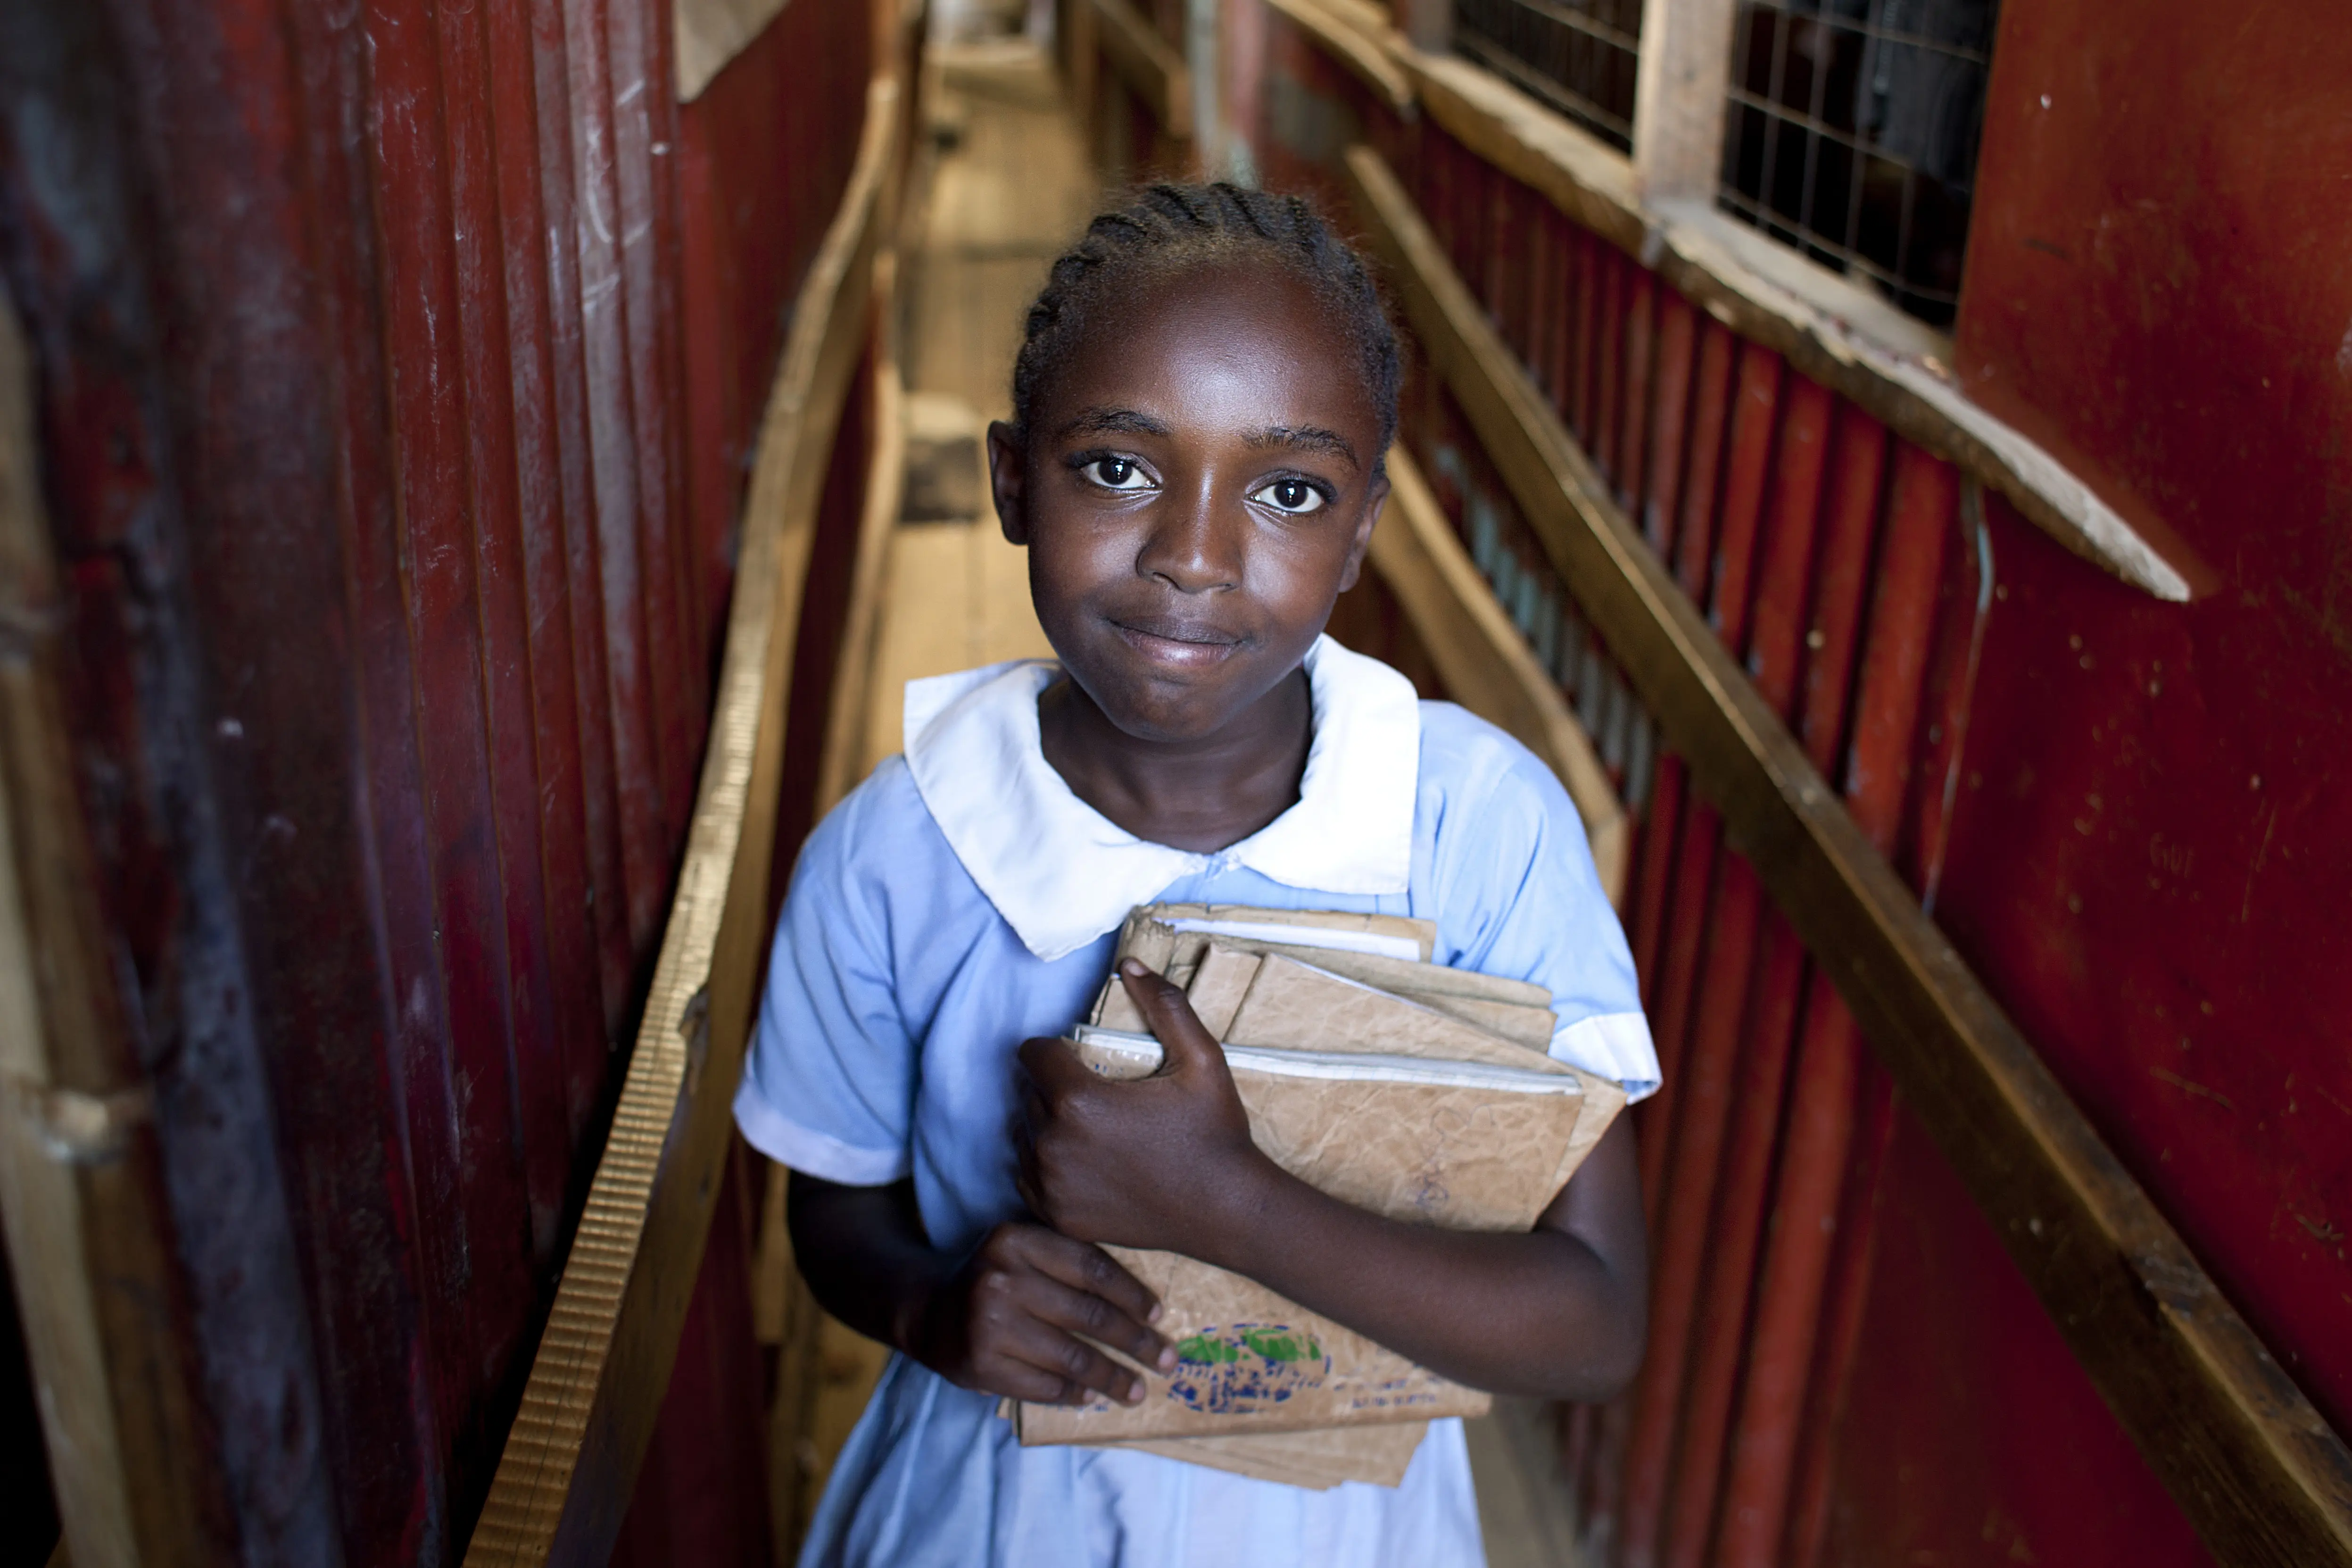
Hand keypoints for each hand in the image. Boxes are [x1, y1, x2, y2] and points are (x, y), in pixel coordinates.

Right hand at [902, 1220, 1176, 1404]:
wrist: (929, 1310)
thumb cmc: (995, 1278)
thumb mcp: (1024, 1251)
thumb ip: (1069, 1263)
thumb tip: (1143, 1305)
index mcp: (1016, 1240)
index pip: (1091, 1267)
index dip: (1132, 1293)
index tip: (1158, 1315)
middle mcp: (1001, 1279)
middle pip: (1088, 1313)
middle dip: (1135, 1341)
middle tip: (1166, 1359)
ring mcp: (989, 1324)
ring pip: (1071, 1356)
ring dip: (1112, 1377)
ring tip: (1139, 1390)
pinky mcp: (982, 1365)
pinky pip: (1044, 1384)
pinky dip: (1074, 1393)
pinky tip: (1093, 1396)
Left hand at [1016, 959, 1274, 1259]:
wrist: (1226, 1210)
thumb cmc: (1214, 1133)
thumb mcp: (1202, 1059)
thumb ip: (1165, 1005)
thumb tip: (1129, 964)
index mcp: (1079, 1100)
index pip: (1032, 1054)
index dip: (1054, 1050)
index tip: (1080, 1059)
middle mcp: (1053, 1144)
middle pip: (1027, 1093)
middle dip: (1054, 1087)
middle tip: (1097, 1095)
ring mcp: (1051, 1184)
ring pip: (1024, 1134)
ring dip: (1046, 1124)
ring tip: (1090, 1128)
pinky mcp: (1057, 1215)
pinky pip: (1028, 1175)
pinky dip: (1046, 1165)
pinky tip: (1085, 1162)